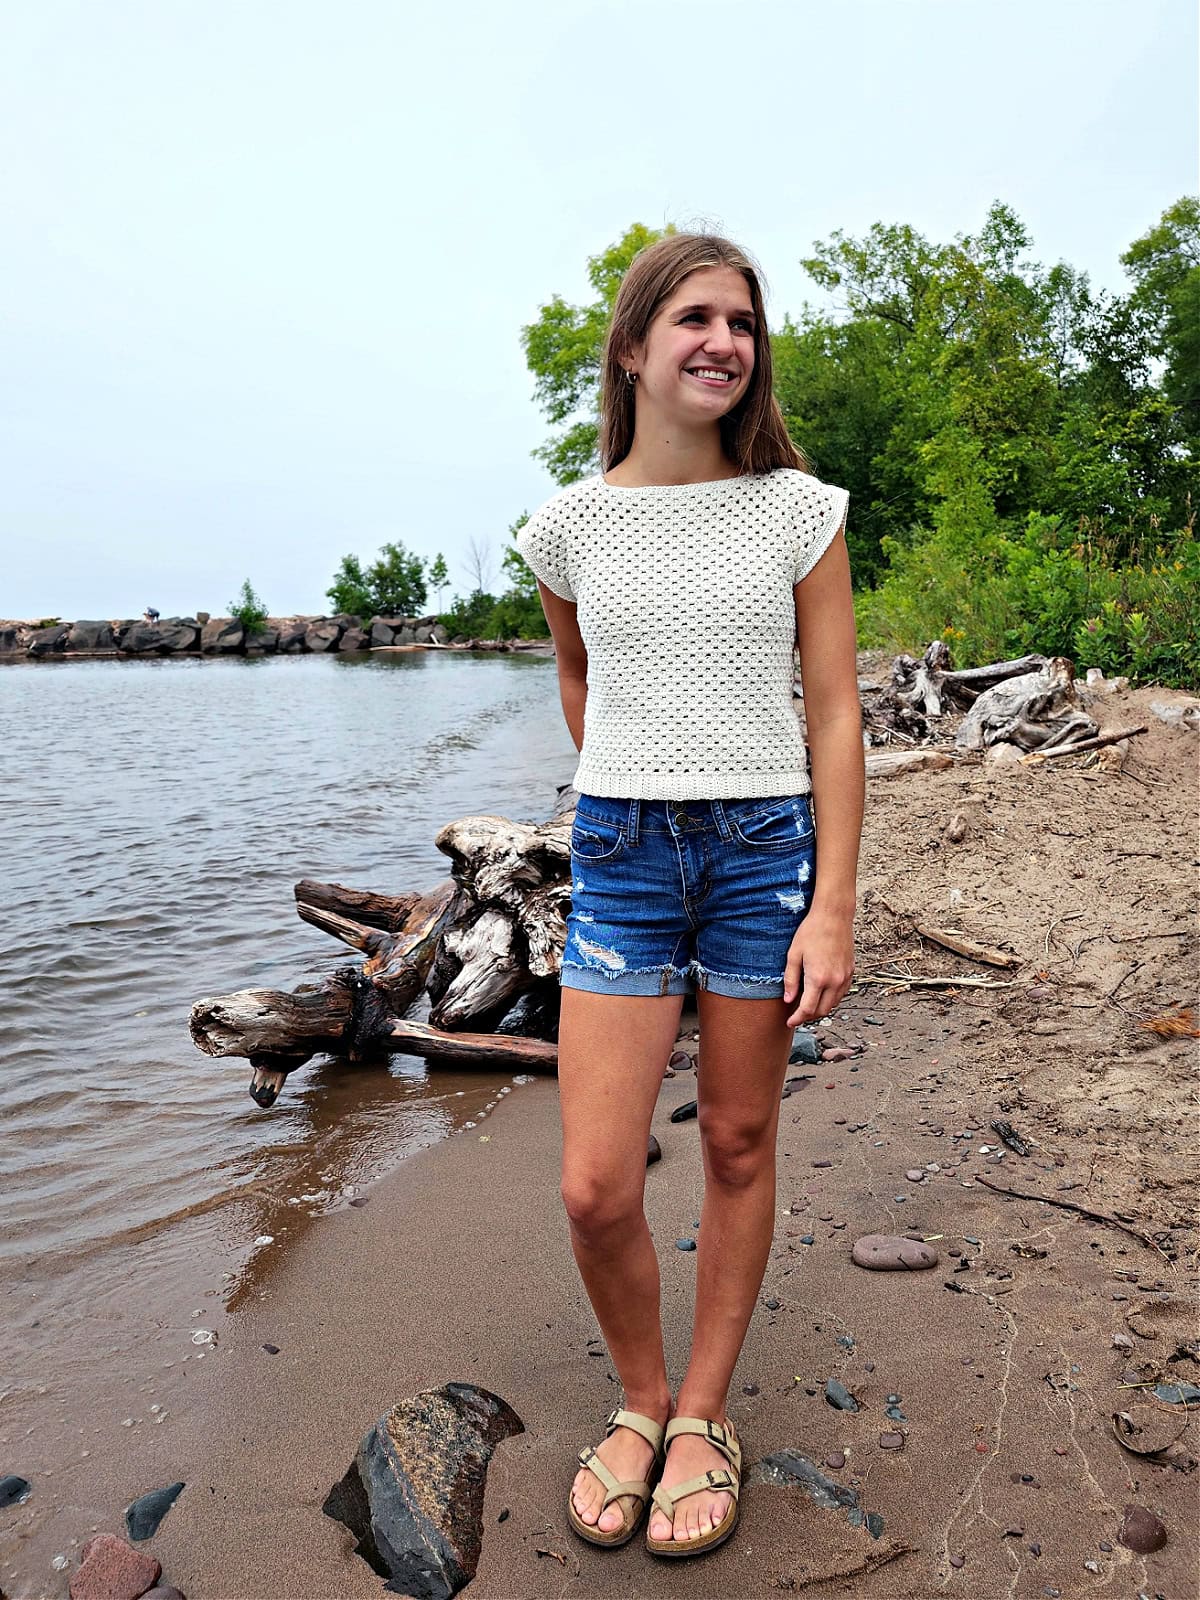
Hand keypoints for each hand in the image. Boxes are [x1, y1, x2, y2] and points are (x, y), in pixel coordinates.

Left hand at [783, 909, 854, 1027]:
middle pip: (822, 1011)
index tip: (790, 1022)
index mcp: (818, 978)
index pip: (808, 1009)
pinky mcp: (851, 972)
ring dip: (821, 1008)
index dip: (797, 1018)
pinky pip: (841, 993)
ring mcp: (845, 977)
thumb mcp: (794, 955)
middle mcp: (835, 981)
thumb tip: (789, 1000)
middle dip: (809, 1016)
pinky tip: (821, 992)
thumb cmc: (811, 932)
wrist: (834, 916)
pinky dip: (831, 998)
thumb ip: (791, 980)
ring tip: (808, 1003)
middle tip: (797, 1014)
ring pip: (834, 1004)